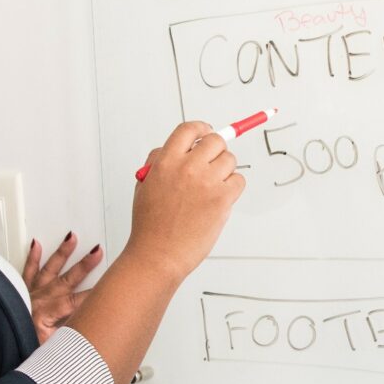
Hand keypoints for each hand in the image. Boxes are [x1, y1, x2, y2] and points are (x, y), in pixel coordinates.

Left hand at [22, 231, 104, 346]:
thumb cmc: (19, 345)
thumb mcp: (48, 348)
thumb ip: (67, 335)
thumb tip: (84, 325)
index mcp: (47, 314)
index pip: (78, 302)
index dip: (95, 295)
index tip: (109, 289)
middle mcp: (39, 299)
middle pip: (67, 279)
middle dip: (84, 265)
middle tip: (97, 252)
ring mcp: (29, 292)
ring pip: (49, 269)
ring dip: (62, 253)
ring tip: (71, 238)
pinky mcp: (19, 290)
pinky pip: (27, 271)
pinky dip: (32, 257)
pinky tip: (36, 245)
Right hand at [127, 121, 246, 281]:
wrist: (157, 255)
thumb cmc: (150, 225)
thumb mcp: (145, 185)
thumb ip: (160, 162)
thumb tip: (180, 147)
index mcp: (165, 161)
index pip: (189, 129)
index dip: (201, 128)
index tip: (206, 132)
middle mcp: (186, 167)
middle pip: (216, 141)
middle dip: (217, 150)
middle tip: (213, 164)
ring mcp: (206, 182)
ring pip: (230, 160)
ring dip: (225, 171)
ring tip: (211, 190)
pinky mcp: (222, 198)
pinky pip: (239, 181)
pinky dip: (233, 188)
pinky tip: (219, 201)